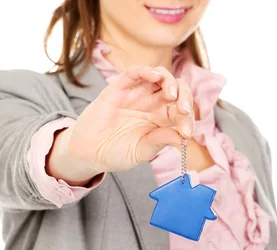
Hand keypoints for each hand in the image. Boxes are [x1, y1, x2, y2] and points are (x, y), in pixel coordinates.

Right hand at [49, 65, 193, 183]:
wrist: (88, 153)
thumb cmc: (116, 152)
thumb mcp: (140, 151)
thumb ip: (158, 142)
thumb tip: (181, 138)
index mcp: (161, 119)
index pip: (182, 111)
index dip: (188, 119)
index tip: (187, 133)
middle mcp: (152, 103)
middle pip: (176, 90)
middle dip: (185, 97)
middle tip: (184, 111)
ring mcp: (136, 94)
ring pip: (160, 77)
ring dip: (169, 82)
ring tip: (171, 95)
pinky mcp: (119, 88)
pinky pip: (134, 73)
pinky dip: (146, 70)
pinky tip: (155, 76)